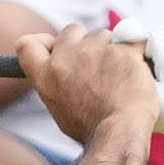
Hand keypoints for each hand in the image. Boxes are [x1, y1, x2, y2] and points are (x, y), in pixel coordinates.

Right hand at [16, 19, 157, 148]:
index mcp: (46, 76)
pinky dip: (135, 53)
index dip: (44, 42)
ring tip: (119, 79)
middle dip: (85, 42)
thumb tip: (66, 72)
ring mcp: (93, 50)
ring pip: (103, 35)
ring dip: (111, 50)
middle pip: (71, 30)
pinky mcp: (120, 48)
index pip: (27, 44)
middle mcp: (65, 58)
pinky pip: (131, 41)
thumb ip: (59, 83)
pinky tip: (136, 73)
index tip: (55, 47)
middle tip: (97, 66)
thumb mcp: (62, 110)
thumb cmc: (93, 129)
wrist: (119, 134)